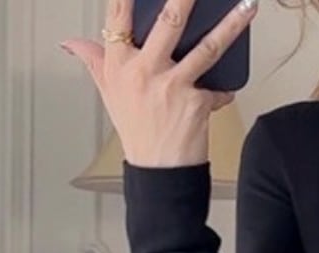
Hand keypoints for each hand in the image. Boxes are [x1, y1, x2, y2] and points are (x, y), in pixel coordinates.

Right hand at [60, 0, 257, 168]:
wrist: (158, 171)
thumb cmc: (136, 130)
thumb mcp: (109, 94)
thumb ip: (94, 61)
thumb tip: (72, 43)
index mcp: (119, 64)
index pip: (118, 16)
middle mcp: (145, 71)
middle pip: (168, 22)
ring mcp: (172, 86)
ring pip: (207, 48)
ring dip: (230, 26)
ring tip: (246, 7)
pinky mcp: (197, 103)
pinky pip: (218, 88)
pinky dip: (223, 90)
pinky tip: (226, 90)